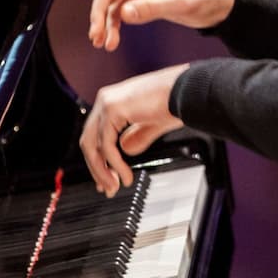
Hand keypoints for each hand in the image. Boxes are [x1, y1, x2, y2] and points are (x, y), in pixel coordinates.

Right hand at [80, 0, 235, 51]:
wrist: (220, 7)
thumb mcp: (182, 2)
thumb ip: (154, 7)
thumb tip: (124, 14)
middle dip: (98, 10)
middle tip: (96, 33)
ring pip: (110, 3)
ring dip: (103, 22)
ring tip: (101, 43)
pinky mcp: (141, 3)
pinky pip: (120, 14)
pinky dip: (114, 28)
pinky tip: (111, 44)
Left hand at [80, 64, 189, 195]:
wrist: (188, 90)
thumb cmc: (178, 100)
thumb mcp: (153, 123)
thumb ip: (137, 136)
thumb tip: (126, 149)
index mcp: (114, 100)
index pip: (96, 135)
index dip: (99, 159)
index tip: (106, 178)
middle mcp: (106, 99)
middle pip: (89, 141)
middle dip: (97, 168)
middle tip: (108, 188)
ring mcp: (107, 103)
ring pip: (92, 145)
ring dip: (102, 170)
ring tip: (114, 187)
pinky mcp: (112, 109)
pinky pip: (107, 145)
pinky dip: (114, 164)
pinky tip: (125, 175)